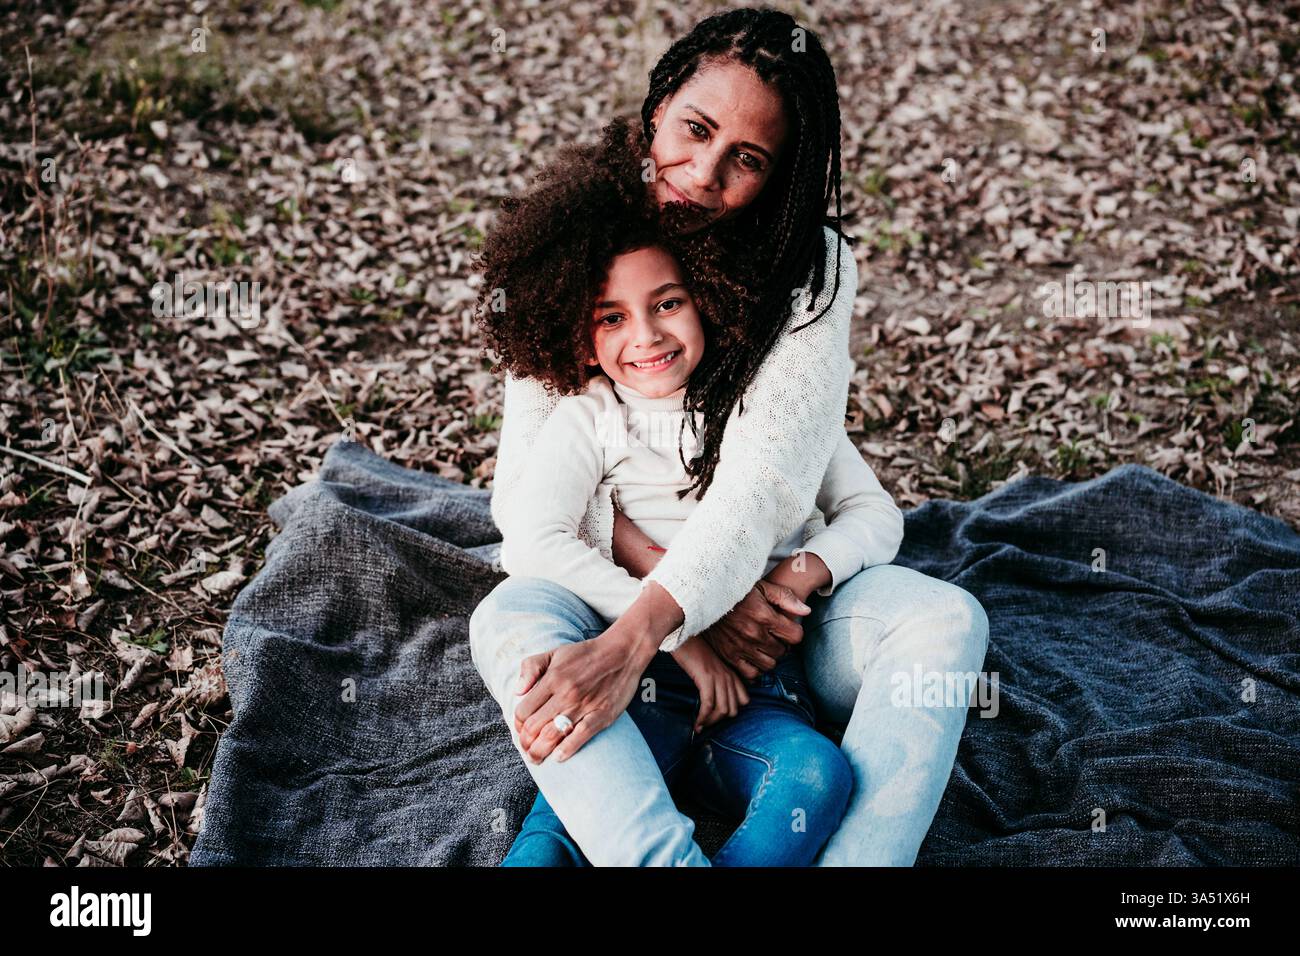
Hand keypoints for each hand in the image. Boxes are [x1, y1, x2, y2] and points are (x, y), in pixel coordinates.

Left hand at [512, 631, 650, 764]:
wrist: (622, 652)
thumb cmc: (586, 654)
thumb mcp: (554, 653)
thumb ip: (531, 668)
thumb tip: (517, 691)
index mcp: (553, 678)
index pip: (524, 710)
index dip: (518, 725)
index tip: (520, 730)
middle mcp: (566, 693)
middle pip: (535, 727)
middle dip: (525, 742)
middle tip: (526, 748)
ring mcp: (585, 705)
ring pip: (553, 735)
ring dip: (540, 751)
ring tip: (536, 758)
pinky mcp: (602, 714)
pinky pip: (581, 735)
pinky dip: (567, 749)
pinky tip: (558, 756)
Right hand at [670, 637, 749, 731]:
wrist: (682, 635)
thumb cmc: (691, 651)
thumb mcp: (708, 665)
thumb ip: (714, 679)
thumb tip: (709, 699)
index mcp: (730, 674)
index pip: (743, 701)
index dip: (730, 711)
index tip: (715, 717)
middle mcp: (728, 677)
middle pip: (733, 709)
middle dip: (718, 721)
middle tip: (705, 724)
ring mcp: (718, 677)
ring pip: (722, 710)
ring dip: (710, 722)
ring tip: (699, 725)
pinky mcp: (706, 678)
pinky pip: (709, 705)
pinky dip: (703, 718)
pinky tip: (696, 723)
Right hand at [699, 581, 809, 679]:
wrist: (705, 596)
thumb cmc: (736, 590)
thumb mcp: (762, 586)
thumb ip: (785, 598)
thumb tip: (806, 611)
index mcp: (764, 616)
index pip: (795, 636)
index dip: (794, 632)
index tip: (787, 627)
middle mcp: (754, 634)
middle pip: (782, 651)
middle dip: (782, 644)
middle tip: (775, 636)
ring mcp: (741, 647)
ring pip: (769, 665)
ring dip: (770, 657)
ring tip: (764, 646)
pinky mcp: (729, 655)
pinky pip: (750, 673)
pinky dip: (755, 669)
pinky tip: (754, 657)